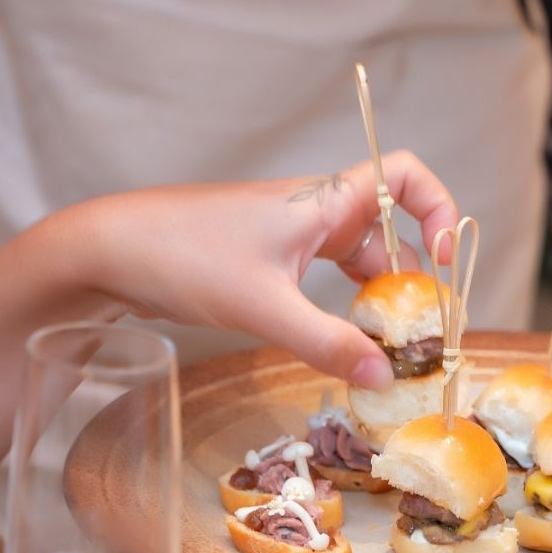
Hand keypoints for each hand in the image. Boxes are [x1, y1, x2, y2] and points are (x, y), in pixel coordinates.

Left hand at [67, 151, 461, 389]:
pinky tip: (341, 343)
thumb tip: (384, 377)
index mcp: (324, 200)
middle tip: (423, 328)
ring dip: (378, 298)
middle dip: (415, 275)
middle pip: (391, 229)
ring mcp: (290, 235)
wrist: (108, 250)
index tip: (444, 261)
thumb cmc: (182, 256)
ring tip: (387, 347)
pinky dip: (343, 309)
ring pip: (358, 260)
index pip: (407, 175)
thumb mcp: (262, 307)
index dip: (439, 208)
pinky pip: (326, 280)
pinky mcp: (268, 261)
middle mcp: (315, 210)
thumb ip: (327, 343)